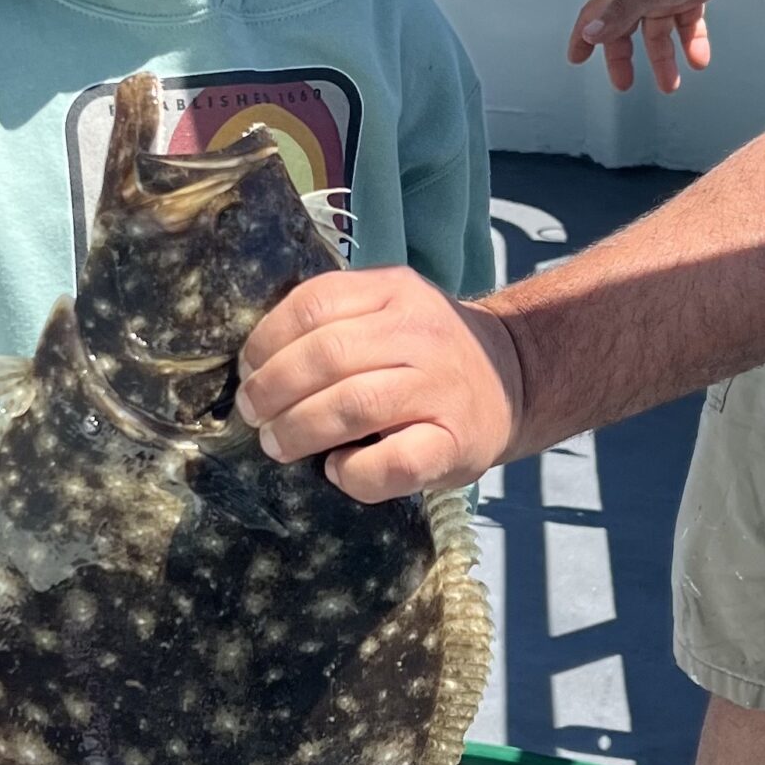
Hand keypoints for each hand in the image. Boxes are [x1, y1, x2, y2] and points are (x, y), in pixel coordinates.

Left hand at [236, 266, 524, 501]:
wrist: (515, 381)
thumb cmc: (427, 354)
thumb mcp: (389, 311)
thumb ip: (334, 322)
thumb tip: (253, 366)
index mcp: (395, 291)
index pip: (315, 303)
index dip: (267, 340)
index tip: (248, 370)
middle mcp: (421, 334)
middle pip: (327, 356)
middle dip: (273, 391)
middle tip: (254, 416)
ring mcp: (441, 389)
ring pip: (353, 406)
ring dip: (299, 430)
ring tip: (277, 445)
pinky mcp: (456, 444)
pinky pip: (393, 463)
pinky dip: (353, 473)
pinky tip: (337, 470)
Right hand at [567, 0, 752, 93]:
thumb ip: (619, 12)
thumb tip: (590, 35)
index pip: (594, 17)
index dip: (583, 38)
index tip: (577, 58)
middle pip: (624, 32)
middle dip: (623, 59)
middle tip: (625, 83)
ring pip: (659, 34)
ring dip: (664, 60)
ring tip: (670, 84)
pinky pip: (687, 25)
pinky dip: (691, 43)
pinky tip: (698, 59)